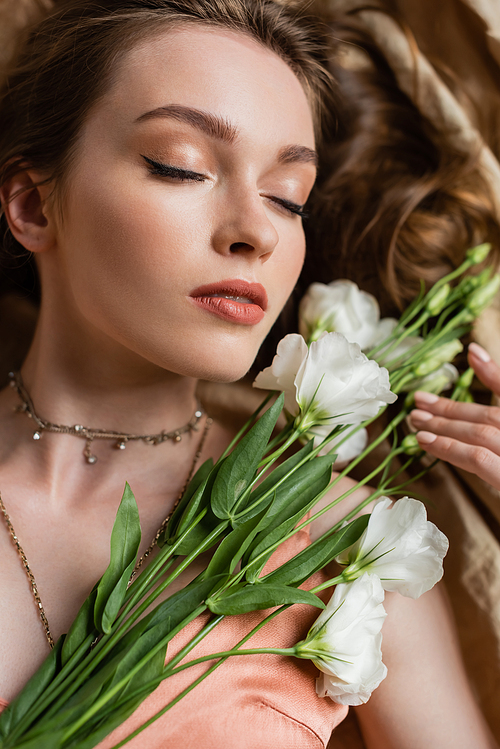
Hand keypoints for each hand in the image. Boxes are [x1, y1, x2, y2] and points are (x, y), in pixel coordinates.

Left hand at [410, 343, 499, 489]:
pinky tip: (428, 442)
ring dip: (446, 422)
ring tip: (415, 420)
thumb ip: (495, 440)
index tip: (471, 353)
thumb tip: (481, 411)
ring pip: (482, 431)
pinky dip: (452, 446)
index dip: (496, 373)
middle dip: (452, 406)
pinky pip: (481, 458)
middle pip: (491, 415)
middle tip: (418, 401)